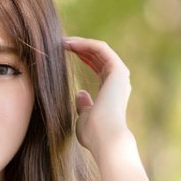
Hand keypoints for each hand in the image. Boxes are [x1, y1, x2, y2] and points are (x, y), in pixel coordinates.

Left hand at [64, 35, 131, 157]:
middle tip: (61, 43)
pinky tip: (70, 43)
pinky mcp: (117, 69)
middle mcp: (119, 81)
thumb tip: (80, 94)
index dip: (83, 57)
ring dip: (81, 43)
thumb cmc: (93, 134)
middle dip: (80, 48)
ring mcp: (120, 75)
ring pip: (100, 49)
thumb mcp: (84, 117)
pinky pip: (101, 48)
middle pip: (99, 56)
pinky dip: (85, 44)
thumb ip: (84, 105)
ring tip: (62, 41)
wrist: (105, 138)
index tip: (64, 52)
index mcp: (112, 91)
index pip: (98, 67)